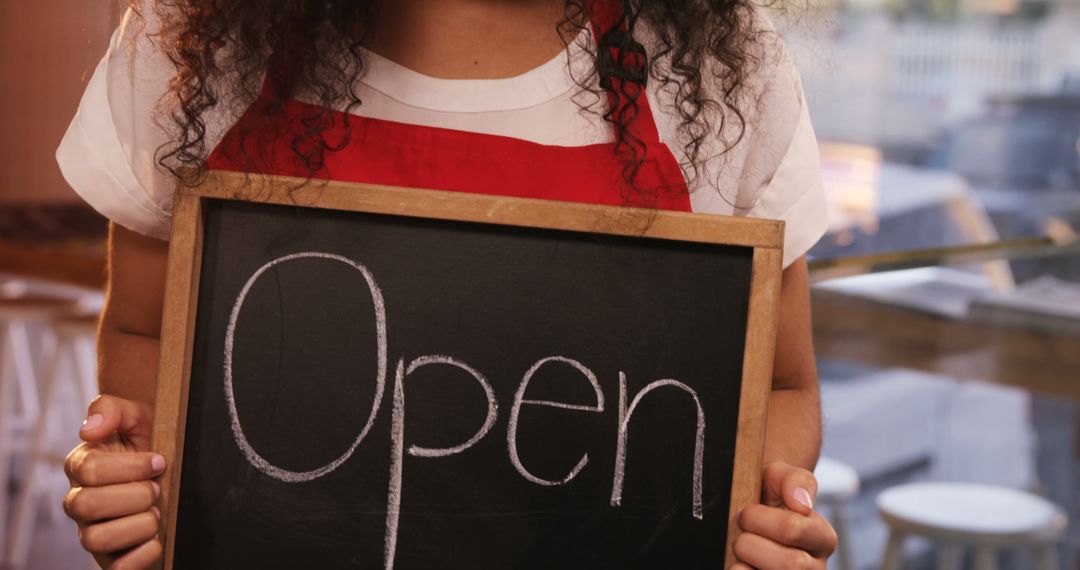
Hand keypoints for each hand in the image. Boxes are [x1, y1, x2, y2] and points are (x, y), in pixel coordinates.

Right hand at [63, 395, 164, 569]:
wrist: (173, 472)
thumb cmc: (151, 444)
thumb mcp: (138, 417)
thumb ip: (112, 409)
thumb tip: (89, 428)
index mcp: (82, 466)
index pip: (88, 470)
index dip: (130, 466)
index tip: (158, 460)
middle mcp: (80, 502)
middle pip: (86, 505)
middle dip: (134, 494)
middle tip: (158, 488)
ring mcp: (92, 532)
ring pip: (96, 539)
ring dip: (138, 524)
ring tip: (157, 513)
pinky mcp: (111, 558)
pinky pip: (116, 569)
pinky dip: (142, 555)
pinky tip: (158, 539)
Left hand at [732, 461, 837, 569]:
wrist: (743, 516)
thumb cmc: (765, 497)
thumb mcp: (778, 477)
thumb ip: (794, 480)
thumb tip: (801, 503)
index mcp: (823, 537)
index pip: (793, 529)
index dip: (758, 518)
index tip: (745, 512)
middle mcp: (816, 567)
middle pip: (789, 564)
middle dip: (750, 543)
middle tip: (738, 533)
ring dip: (743, 564)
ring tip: (738, 552)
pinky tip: (737, 565)